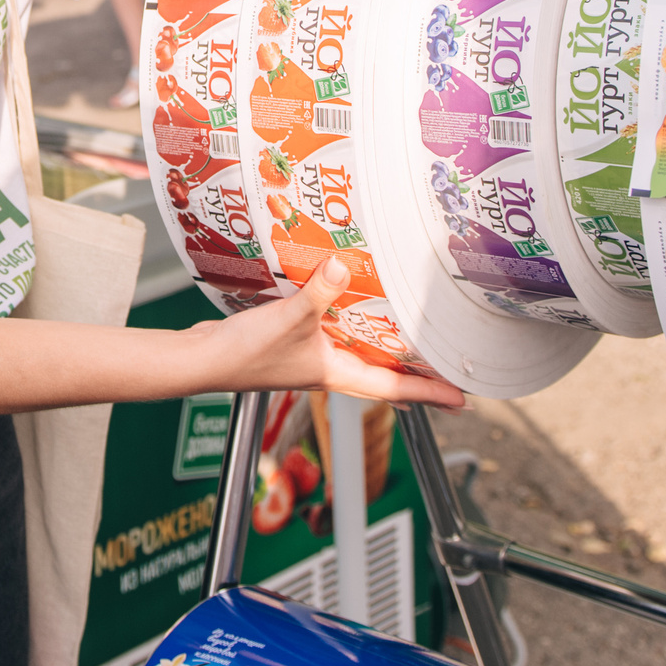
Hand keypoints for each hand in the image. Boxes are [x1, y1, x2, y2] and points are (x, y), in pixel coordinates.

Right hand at [192, 260, 466, 407]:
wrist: (202, 362)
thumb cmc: (245, 353)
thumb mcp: (291, 318)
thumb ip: (320, 291)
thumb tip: (346, 265)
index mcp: (336, 373)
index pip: (395, 388)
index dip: (430, 393)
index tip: (463, 399)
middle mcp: (328, 371)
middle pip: (383, 381)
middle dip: (415, 381)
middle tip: (445, 379)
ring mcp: (310, 362)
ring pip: (360, 362)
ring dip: (386, 358)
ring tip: (410, 346)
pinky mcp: (291, 347)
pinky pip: (335, 342)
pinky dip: (352, 334)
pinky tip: (349, 314)